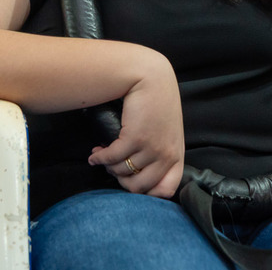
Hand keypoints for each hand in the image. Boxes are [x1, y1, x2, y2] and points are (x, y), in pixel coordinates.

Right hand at [88, 52, 184, 197]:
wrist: (152, 78)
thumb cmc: (158, 104)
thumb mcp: (167, 133)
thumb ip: (160, 153)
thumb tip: (137, 173)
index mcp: (176, 156)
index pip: (166, 191)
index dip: (146, 194)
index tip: (131, 183)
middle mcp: (166, 156)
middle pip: (139, 188)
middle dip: (121, 182)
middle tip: (113, 170)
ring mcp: (152, 148)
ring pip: (122, 172)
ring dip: (108, 167)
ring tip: (102, 156)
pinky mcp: (135, 138)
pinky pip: (112, 158)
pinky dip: (100, 158)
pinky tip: (95, 154)